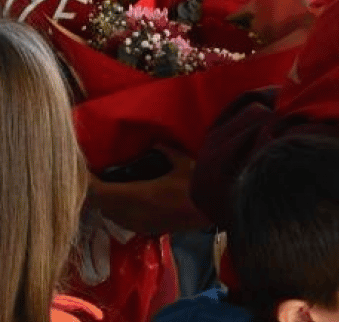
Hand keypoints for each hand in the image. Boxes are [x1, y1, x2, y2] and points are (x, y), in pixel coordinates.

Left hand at [88, 147, 207, 235]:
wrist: (218, 209)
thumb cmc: (199, 186)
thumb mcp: (183, 162)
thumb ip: (165, 151)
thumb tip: (154, 143)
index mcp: (137, 196)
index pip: (98, 192)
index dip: (88, 182)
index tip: (87, 169)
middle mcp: (133, 214)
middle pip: (101, 206)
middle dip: (96, 192)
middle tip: (98, 176)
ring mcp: (140, 225)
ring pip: (111, 215)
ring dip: (107, 203)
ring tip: (112, 188)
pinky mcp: (150, 230)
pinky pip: (124, 221)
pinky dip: (119, 211)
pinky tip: (129, 201)